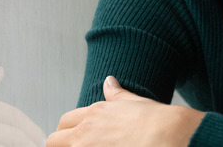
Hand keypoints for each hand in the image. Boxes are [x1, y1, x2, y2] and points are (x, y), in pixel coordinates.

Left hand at [47, 76, 203, 146]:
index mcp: (93, 114)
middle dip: (61, 144)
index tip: (74, 138)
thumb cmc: (155, 120)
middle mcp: (85, 133)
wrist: (168, 135)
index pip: (65, 122)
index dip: (67, 131)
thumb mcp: (133, 102)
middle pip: (54, 141)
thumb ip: (117, 94)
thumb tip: (109, 81)